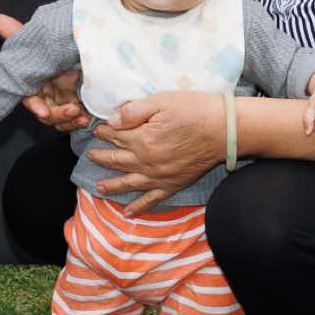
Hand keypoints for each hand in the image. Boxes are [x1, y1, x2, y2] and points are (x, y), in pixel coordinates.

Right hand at [0, 14, 86, 131]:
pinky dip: (78, 121)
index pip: (30, 98)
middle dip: (57, 115)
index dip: (35, 106)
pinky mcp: (75, 107)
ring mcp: (60, 102)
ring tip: (81, 115)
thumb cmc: (54, 45)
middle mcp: (46, 95)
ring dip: (69, 120)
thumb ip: (17, 32)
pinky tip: (87, 117)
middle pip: (45, 113)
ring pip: (59, 120)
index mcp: (34, 83)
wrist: (85, 48)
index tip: (43, 111)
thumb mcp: (39, 39)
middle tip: (72, 109)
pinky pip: (73, 121)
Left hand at [87, 90, 223, 214]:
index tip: (96, 129)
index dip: (104, 131)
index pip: (116, 135)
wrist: (225, 131)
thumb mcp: (161, 101)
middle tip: (89, 156)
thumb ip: (133, 111)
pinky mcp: (173, 185)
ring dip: (112, 185)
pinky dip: (138, 207)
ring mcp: (159, 177)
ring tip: (98, 188)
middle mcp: (146, 162)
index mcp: (142, 140)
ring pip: (128, 183)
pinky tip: (128, 213)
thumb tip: (111, 121)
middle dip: (101, 157)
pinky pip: (151, 200)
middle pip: (117, 160)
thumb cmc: (195, 110)